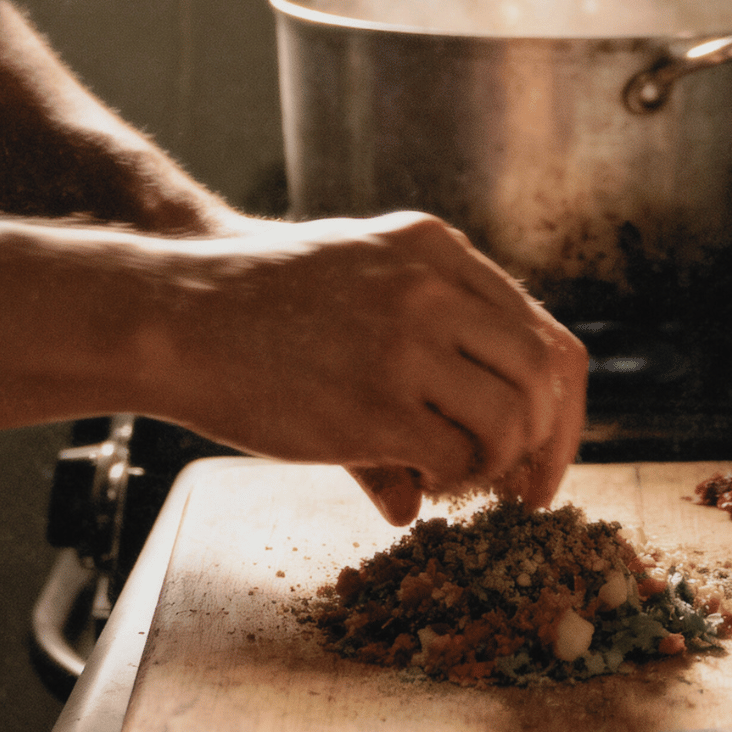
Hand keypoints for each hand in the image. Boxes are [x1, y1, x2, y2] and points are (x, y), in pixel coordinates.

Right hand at [142, 212, 586, 523]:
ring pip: (511, 418)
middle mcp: (431, 288)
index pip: (541, 330)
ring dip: (498, 462)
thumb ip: (416, 350)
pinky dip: (454, 481)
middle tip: (519, 481)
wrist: (174, 311)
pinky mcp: (374, 404)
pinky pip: (457, 457)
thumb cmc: (256, 303)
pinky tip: (423, 481)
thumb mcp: (350, 289)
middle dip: (544, 441)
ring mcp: (405, 344)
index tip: (545, 445)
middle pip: (542, 374)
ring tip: (459, 476)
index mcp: (433, 250)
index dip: (557, 400)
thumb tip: (435, 463)